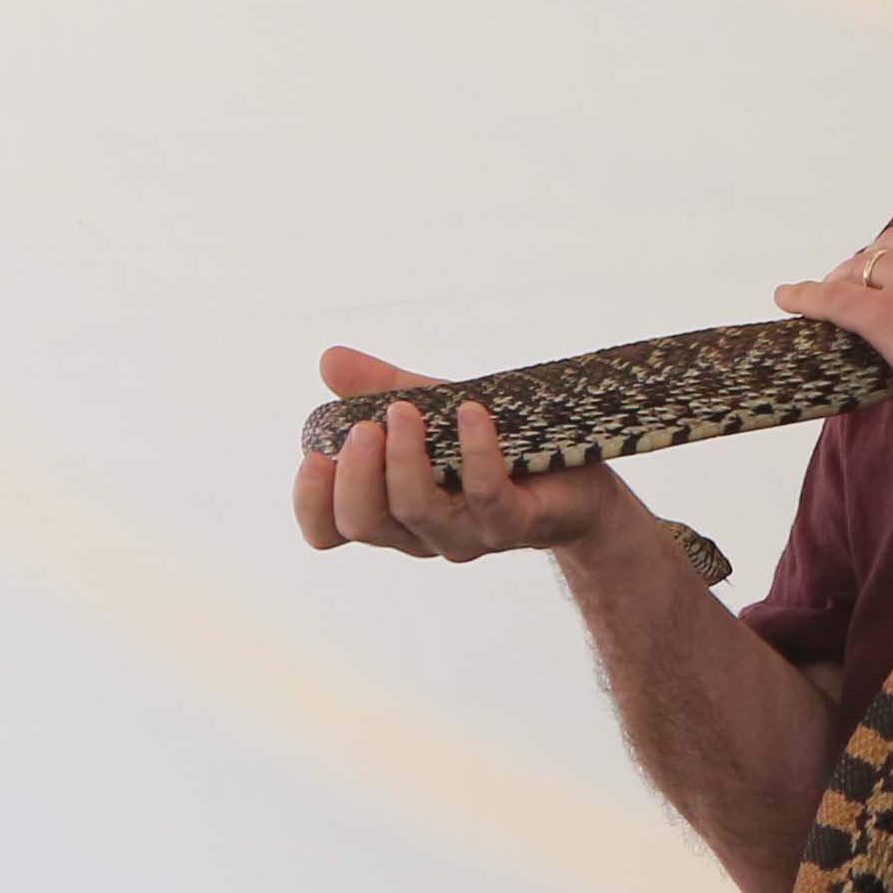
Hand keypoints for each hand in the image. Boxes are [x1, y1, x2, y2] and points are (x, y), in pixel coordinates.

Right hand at [296, 343, 625, 558]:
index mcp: (392, 511)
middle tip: (367, 426)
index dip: (312, 503)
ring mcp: (469, 533)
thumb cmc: (496, 444)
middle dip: (355, 474)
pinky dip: (476, 450)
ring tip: (405, 412)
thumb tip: (328, 359)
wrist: (580, 478)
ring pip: (417, 511)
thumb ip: (380, 388)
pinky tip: (472, 413)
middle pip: (364, 524)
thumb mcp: (433, 409)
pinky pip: (486, 494)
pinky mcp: (515, 524)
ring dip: (405, 458)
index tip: (313, 457)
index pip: (330, 530)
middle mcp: (423, 532)